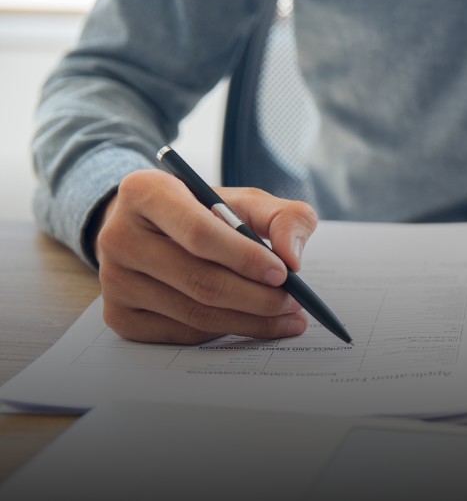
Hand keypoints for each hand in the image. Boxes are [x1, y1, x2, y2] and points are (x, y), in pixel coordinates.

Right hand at [94, 169, 316, 343]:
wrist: (153, 231)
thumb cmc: (205, 213)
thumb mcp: (246, 201)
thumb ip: (283, 217)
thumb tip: (292, 257)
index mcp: (145, 192)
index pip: (199, 232)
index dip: (245, 257)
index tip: (284, 273)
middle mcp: (118, 236)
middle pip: (199, 280)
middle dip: (257, 297)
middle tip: (294, 303)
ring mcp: (113, 281)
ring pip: (194, 314)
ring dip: (250, 321)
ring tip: (286, 316)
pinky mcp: (119, 316)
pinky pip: (183, 334)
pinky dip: (224, 331)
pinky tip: (250, 322)